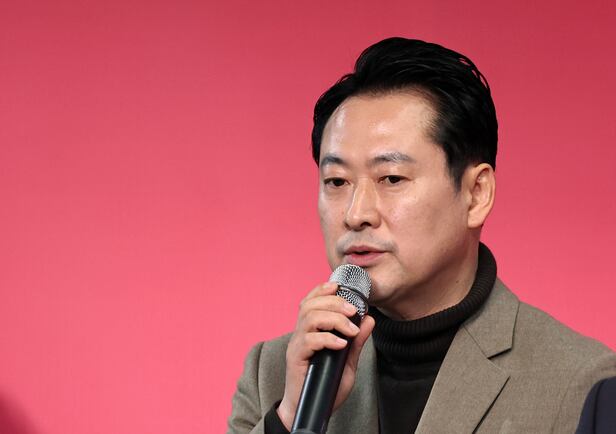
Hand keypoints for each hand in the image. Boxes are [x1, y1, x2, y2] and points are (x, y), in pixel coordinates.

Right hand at [276, 281, 374, 429]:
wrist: (311, 411)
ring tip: (350, 329)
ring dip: (333, 318)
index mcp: (310, 331)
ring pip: (309, 318)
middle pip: (310, 305)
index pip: (310, 301)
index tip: (339, 286)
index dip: (322, 290)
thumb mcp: (348, 362)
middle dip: (334, 302)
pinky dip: (327, 338)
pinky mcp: (296, 358)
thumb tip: (369, 320)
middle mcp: (300, 334)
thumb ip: (357, 342)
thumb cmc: (326, 386)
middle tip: (353, 311)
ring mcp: (297, 346)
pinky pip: (308, 340)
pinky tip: (341, 345)